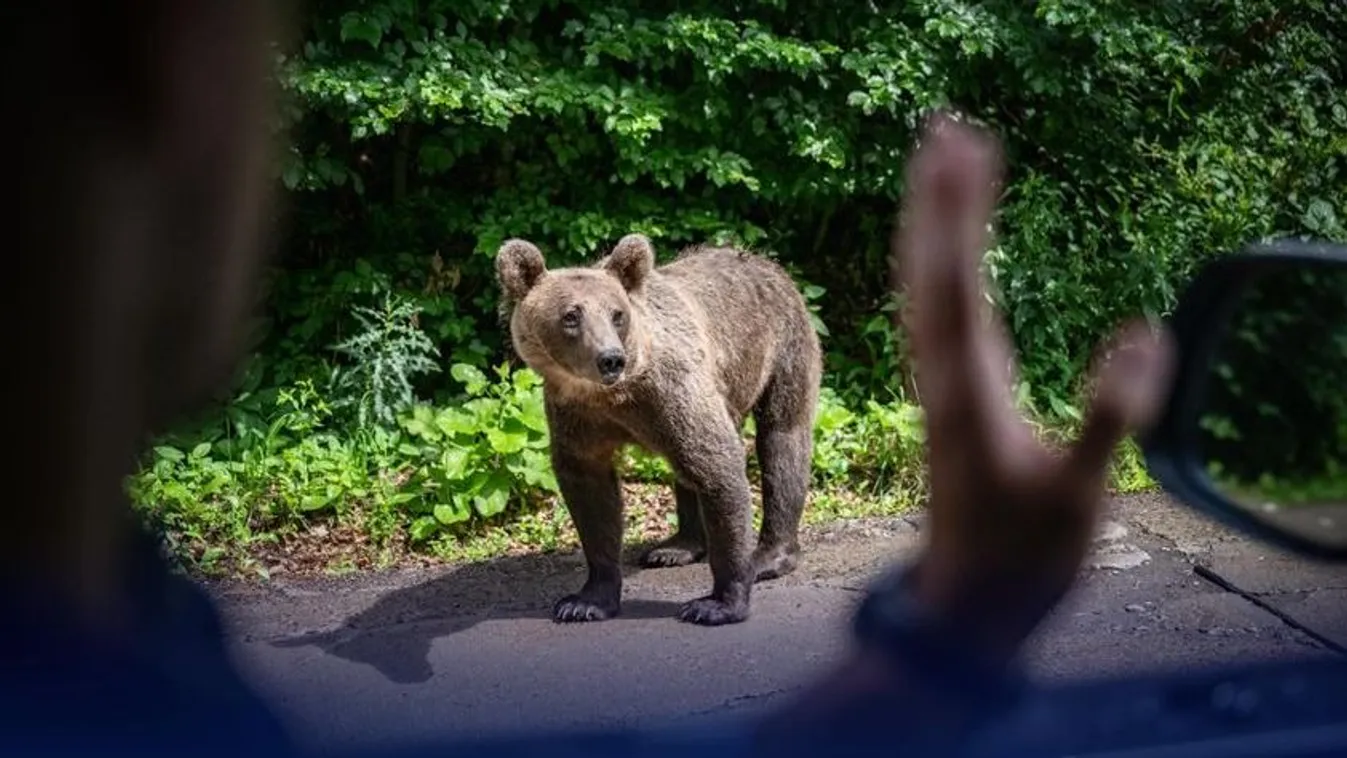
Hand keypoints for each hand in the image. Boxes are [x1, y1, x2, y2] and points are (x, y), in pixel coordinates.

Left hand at [893, 112, 1174, 663]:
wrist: (967, 608)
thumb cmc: (1022, 559)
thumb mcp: (1077, 496)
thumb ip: (1109, 417)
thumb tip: (1144, 333)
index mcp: (969, 391)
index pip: (958, 283)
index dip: (959, 214)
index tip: (963, 150)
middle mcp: (946, 377)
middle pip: (932, 270)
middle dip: (938, 198)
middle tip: (946, 126)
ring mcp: (945, 385)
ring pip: (927, 288)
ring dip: (933, 224)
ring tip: (945, 163)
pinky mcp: (954, 396)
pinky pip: (938, 313)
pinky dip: (941, 266)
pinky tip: (947, 246)